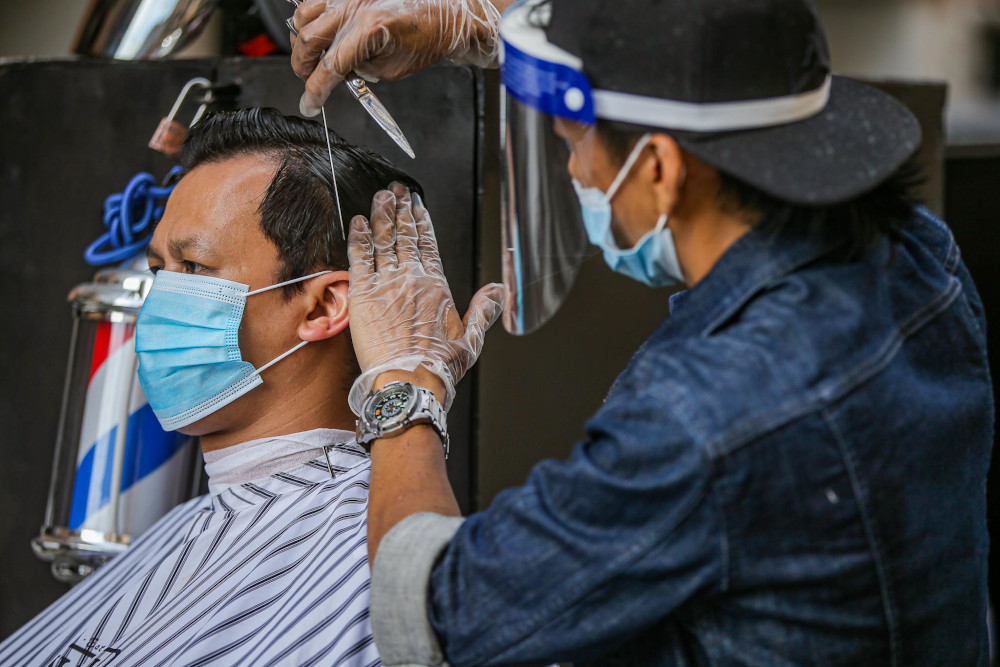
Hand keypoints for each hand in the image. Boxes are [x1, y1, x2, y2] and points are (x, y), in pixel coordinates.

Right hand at [291, 0, 502, 116]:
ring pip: (305, 15)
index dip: (315, 90)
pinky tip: (320, 31)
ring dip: (303, 39)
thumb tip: (338, 72)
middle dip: (303, 66)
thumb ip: (359, 71)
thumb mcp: (392, 70)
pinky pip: (317, 0)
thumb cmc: (427, 39)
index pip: (330, 66)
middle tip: (309, 81)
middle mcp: (355, 6)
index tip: (310, 104)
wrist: (445, 15)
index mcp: (369, 29)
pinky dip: (311, 17)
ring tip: (313, 55)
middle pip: (308, 39)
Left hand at [347, 183, 503, 412]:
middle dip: (401, 209)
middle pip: (405, 235)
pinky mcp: (364, 293)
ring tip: (380, 196)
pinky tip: (358, 222)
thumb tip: (497, 290)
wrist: (411, 379)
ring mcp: (387, 283)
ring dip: (381, 216)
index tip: (417, 205)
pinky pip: (360, 257)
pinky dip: (359, 237)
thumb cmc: (439, 366)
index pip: (428, 243)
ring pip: (383, 240)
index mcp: (437, 285)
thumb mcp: (472, 339)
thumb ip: (483, 310)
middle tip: (396, 190)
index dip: (422, 221)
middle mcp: (412, 277)